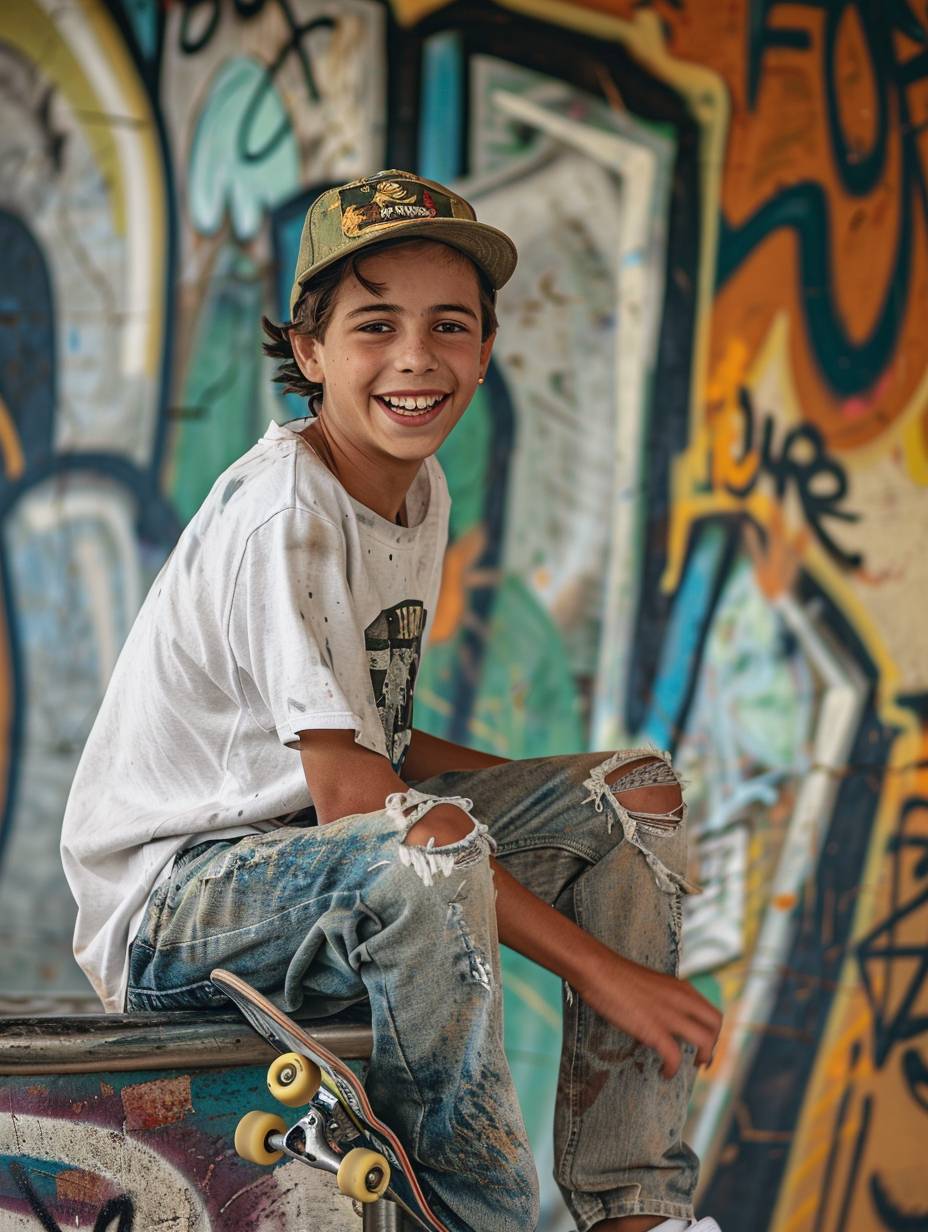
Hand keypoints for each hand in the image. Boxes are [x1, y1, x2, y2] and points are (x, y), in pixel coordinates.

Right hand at [577, 950, 721, 1078]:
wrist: (598, 970)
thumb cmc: (616, 975)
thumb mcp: (651, 984)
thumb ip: (664, 999)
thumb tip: (663, 1017)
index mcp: (681, 988)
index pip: (711, 1012)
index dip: (712, 1032)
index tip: (703, 1045)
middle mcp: (681, 1000)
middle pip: (715, 1025)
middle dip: (713, 1045)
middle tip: (701, 1060)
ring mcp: (669, 1015)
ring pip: (705, 1041)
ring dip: (701, 1058)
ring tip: (689, 1067)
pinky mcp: (654, 1029)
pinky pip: (675, 1056)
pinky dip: (673, 1069)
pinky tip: (664, 1073)